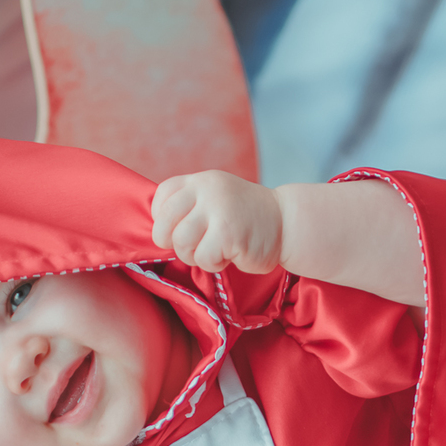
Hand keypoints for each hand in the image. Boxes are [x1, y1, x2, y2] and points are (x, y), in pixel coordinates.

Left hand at [152, 171, 283, 273]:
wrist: (286, 222)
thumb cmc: (245, 218)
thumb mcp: (214, 198)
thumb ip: (189, 206)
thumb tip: (159, 231)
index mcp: (200, 181)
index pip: (162, 197)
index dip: (163, 220)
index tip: (181, 229)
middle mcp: (206, 190)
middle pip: (164, 223)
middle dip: (172, 243)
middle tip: (192, 247)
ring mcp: (218, 210)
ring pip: (181, 242)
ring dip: (193, 256)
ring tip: (212, 252)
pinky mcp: (228, 233)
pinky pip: (203, 257)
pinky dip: (213, 264)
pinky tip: (228, 256)